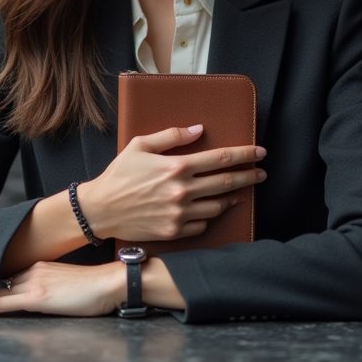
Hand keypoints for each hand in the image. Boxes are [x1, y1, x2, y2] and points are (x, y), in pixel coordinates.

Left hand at [0, 261, 123, 317]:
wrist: (111, 283)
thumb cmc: (96, 288)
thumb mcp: (67, 287)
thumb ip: (50, 291)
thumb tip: (40, 301)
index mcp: (40, 268)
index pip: (5, 278)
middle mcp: (32, 271)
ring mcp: (33, 282)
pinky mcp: (37, 296)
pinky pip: (0, 302)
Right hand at [77, 125, 266, 242]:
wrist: (100, 209)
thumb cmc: (119, 174)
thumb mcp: (141, 145)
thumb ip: (172, 136)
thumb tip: (198, 129)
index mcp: (176, 167)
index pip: (220, 158)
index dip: (244, 155)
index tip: (259, 153)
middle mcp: (182, 191)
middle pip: (226, 182)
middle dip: (249, 176)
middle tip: (261, 173)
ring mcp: (180, 214)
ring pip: (218, 206)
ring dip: (233, 197)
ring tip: (239, 192)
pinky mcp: (174, 231)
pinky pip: (202, 225)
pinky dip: (210, 216)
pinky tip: (213, 208)